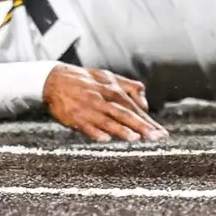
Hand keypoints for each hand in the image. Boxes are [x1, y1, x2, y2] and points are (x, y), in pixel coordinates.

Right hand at [43, 65, 166, 142]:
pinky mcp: (74, 117)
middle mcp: (102, 98)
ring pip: (107, 120)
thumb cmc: (84, 80)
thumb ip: (129, 88)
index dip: (148, 120)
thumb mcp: (108, 77)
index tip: (161, 132)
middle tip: (156, 137)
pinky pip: (86, 126)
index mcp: (112, 89)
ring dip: (121, 129)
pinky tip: (105, 138)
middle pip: (125, 114)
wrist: (54, 79)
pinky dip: (95, 132)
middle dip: (142, 126)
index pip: (134, 107)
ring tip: (135, 138)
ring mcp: (88, 108)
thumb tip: (146, 104)